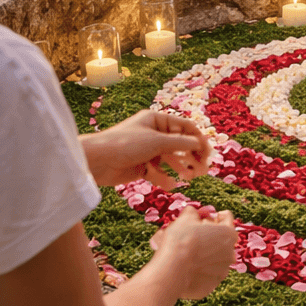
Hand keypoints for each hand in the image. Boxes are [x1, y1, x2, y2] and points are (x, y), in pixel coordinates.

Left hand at [82, 109, 211, 187]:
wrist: (97, 161)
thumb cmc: (126, 144)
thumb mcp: (157, 141)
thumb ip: (181, 143)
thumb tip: (200, 143)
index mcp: (157, 120)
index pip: (185, 128)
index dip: (198, 139)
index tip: (208, 154)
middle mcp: (154, 134)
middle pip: (179, 145)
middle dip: (191, 156)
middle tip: (202, 170)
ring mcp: (147, 151)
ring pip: (170, 160)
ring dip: (181, 168)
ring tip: (190, 177)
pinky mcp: (141, 166)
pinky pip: (158, 172)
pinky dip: (164, 178)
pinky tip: (170, 185)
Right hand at [149, 205, 236, 298]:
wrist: (172, 269)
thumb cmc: (180, 239)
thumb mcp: (186, 217)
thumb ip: (194, 212)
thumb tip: (193, 213)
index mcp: (229, 234)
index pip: (226, 218)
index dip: (212, 215)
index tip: (200, 218)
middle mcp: (231, 253)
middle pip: (221, 240)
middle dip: (209, 236)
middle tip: (191, 236)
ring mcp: (222, 271)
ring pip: (215, 258)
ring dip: (205, 254)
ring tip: (187, 253)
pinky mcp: (212, 285)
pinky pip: (207, 274)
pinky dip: (199, 270)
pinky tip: (186, 267)